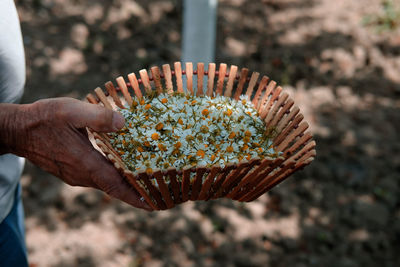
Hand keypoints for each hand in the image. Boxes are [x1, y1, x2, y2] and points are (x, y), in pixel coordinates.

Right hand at [0, 97, 150, 210]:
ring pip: (105, 183)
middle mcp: (81, 174)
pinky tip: (120, 166)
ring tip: (144, 178)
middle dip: (135, 190)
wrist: (18, 130)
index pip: (115, 185)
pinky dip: (112, 176)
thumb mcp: (71, 111)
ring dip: (124, 183)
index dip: (135, 196)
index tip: (153, 204)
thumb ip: (98, 117)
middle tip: (157, 189)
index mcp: (85, 163)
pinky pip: (96, 177)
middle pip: (114, 187)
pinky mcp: (70, 171)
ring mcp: (75, 175)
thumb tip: (124, 122)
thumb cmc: (44, 119)